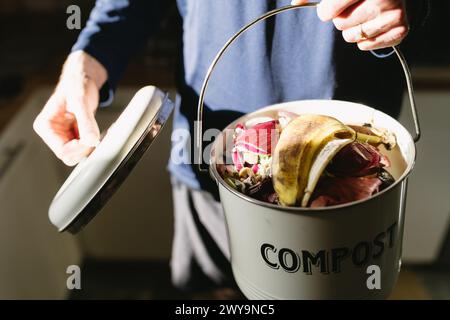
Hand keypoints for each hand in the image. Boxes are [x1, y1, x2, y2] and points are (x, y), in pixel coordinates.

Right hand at [33, 51, 106, 165]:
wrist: (83, 78)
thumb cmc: (77, 85)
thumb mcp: (81, 101)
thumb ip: (86, 122)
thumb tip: (91, 141)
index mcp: (45, 126)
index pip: (62, 151)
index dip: (79, 148)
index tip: (91, 137)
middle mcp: (51, 133)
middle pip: (70, 156)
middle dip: (84, 148)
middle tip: (95, 133)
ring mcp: (62, 136)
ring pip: (78, 154)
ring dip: (89, 145)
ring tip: (94, 128)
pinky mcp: (73, 136)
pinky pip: (84, 148)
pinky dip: (92, 142)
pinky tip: (95, 130)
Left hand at [291, 0, 408, 50]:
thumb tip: (295, 2)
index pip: (329, 10)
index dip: (326, 10)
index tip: (331, 7)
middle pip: (340, 24)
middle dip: (341, 17)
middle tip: (355, 6)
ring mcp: (395, 15)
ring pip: (351, 36)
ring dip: (352, 28)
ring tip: (364, 14)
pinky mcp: (401, 30)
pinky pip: (365, 46)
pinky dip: (364, 38)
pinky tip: (374, 22)